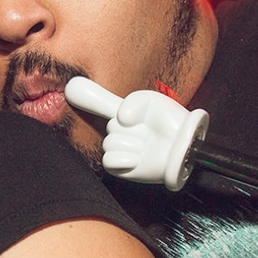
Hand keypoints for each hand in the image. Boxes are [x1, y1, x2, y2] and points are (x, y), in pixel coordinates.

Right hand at [65, 77, 207, 189]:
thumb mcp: (150, 103)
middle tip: (148, 131)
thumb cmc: (171, 123)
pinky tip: (138, 158)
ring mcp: (121, 152)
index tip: (71, 88)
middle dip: (131, 129)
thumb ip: (129, 103)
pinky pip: (110, 161)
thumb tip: (117, 116)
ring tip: (148, 145)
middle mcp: (120, 134)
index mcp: (123, 117)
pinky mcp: (123, 169)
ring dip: (132, 144)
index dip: (85, 98)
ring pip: (110, 144)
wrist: (186, 146)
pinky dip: (124, 159)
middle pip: (109, 128)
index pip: (97, 106)